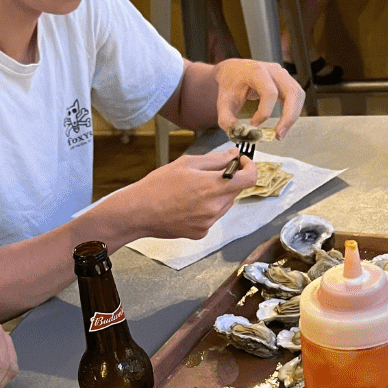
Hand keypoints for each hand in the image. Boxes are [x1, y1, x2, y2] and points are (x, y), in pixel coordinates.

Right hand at [102, 150, 256, 241]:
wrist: (138, 212)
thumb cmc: (158, 186)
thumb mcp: (186, 164)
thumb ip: (215, 160)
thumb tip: (234, 155)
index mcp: (213, 187)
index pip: (249, 178)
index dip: (249, 168)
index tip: (241, 162)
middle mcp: (215, 208)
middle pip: (236, 191)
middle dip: (229, 180)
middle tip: (209, 174)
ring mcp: (209, 223)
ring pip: (224, 205)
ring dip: (217, 195)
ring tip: (193, 191)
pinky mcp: (201, 233)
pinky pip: (212, 217)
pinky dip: (206, 209)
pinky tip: (187, 205)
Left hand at [214, 59, 304, 140]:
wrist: (233, 71)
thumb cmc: (229, 84)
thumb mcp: (223, 101)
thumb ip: (226, 118)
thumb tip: (237, 133)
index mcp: (257, 71)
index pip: (269, 92)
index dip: (264, 112)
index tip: (253, 124)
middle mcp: (273, 70)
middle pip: (292, 92)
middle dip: (288, 116)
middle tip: (278, 135)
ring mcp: (282, 74)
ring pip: (298, 95)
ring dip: (293, 116)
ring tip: (280, 133)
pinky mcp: (286, 81)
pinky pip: (296, 97)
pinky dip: (292, 112)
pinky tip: (283, 124)